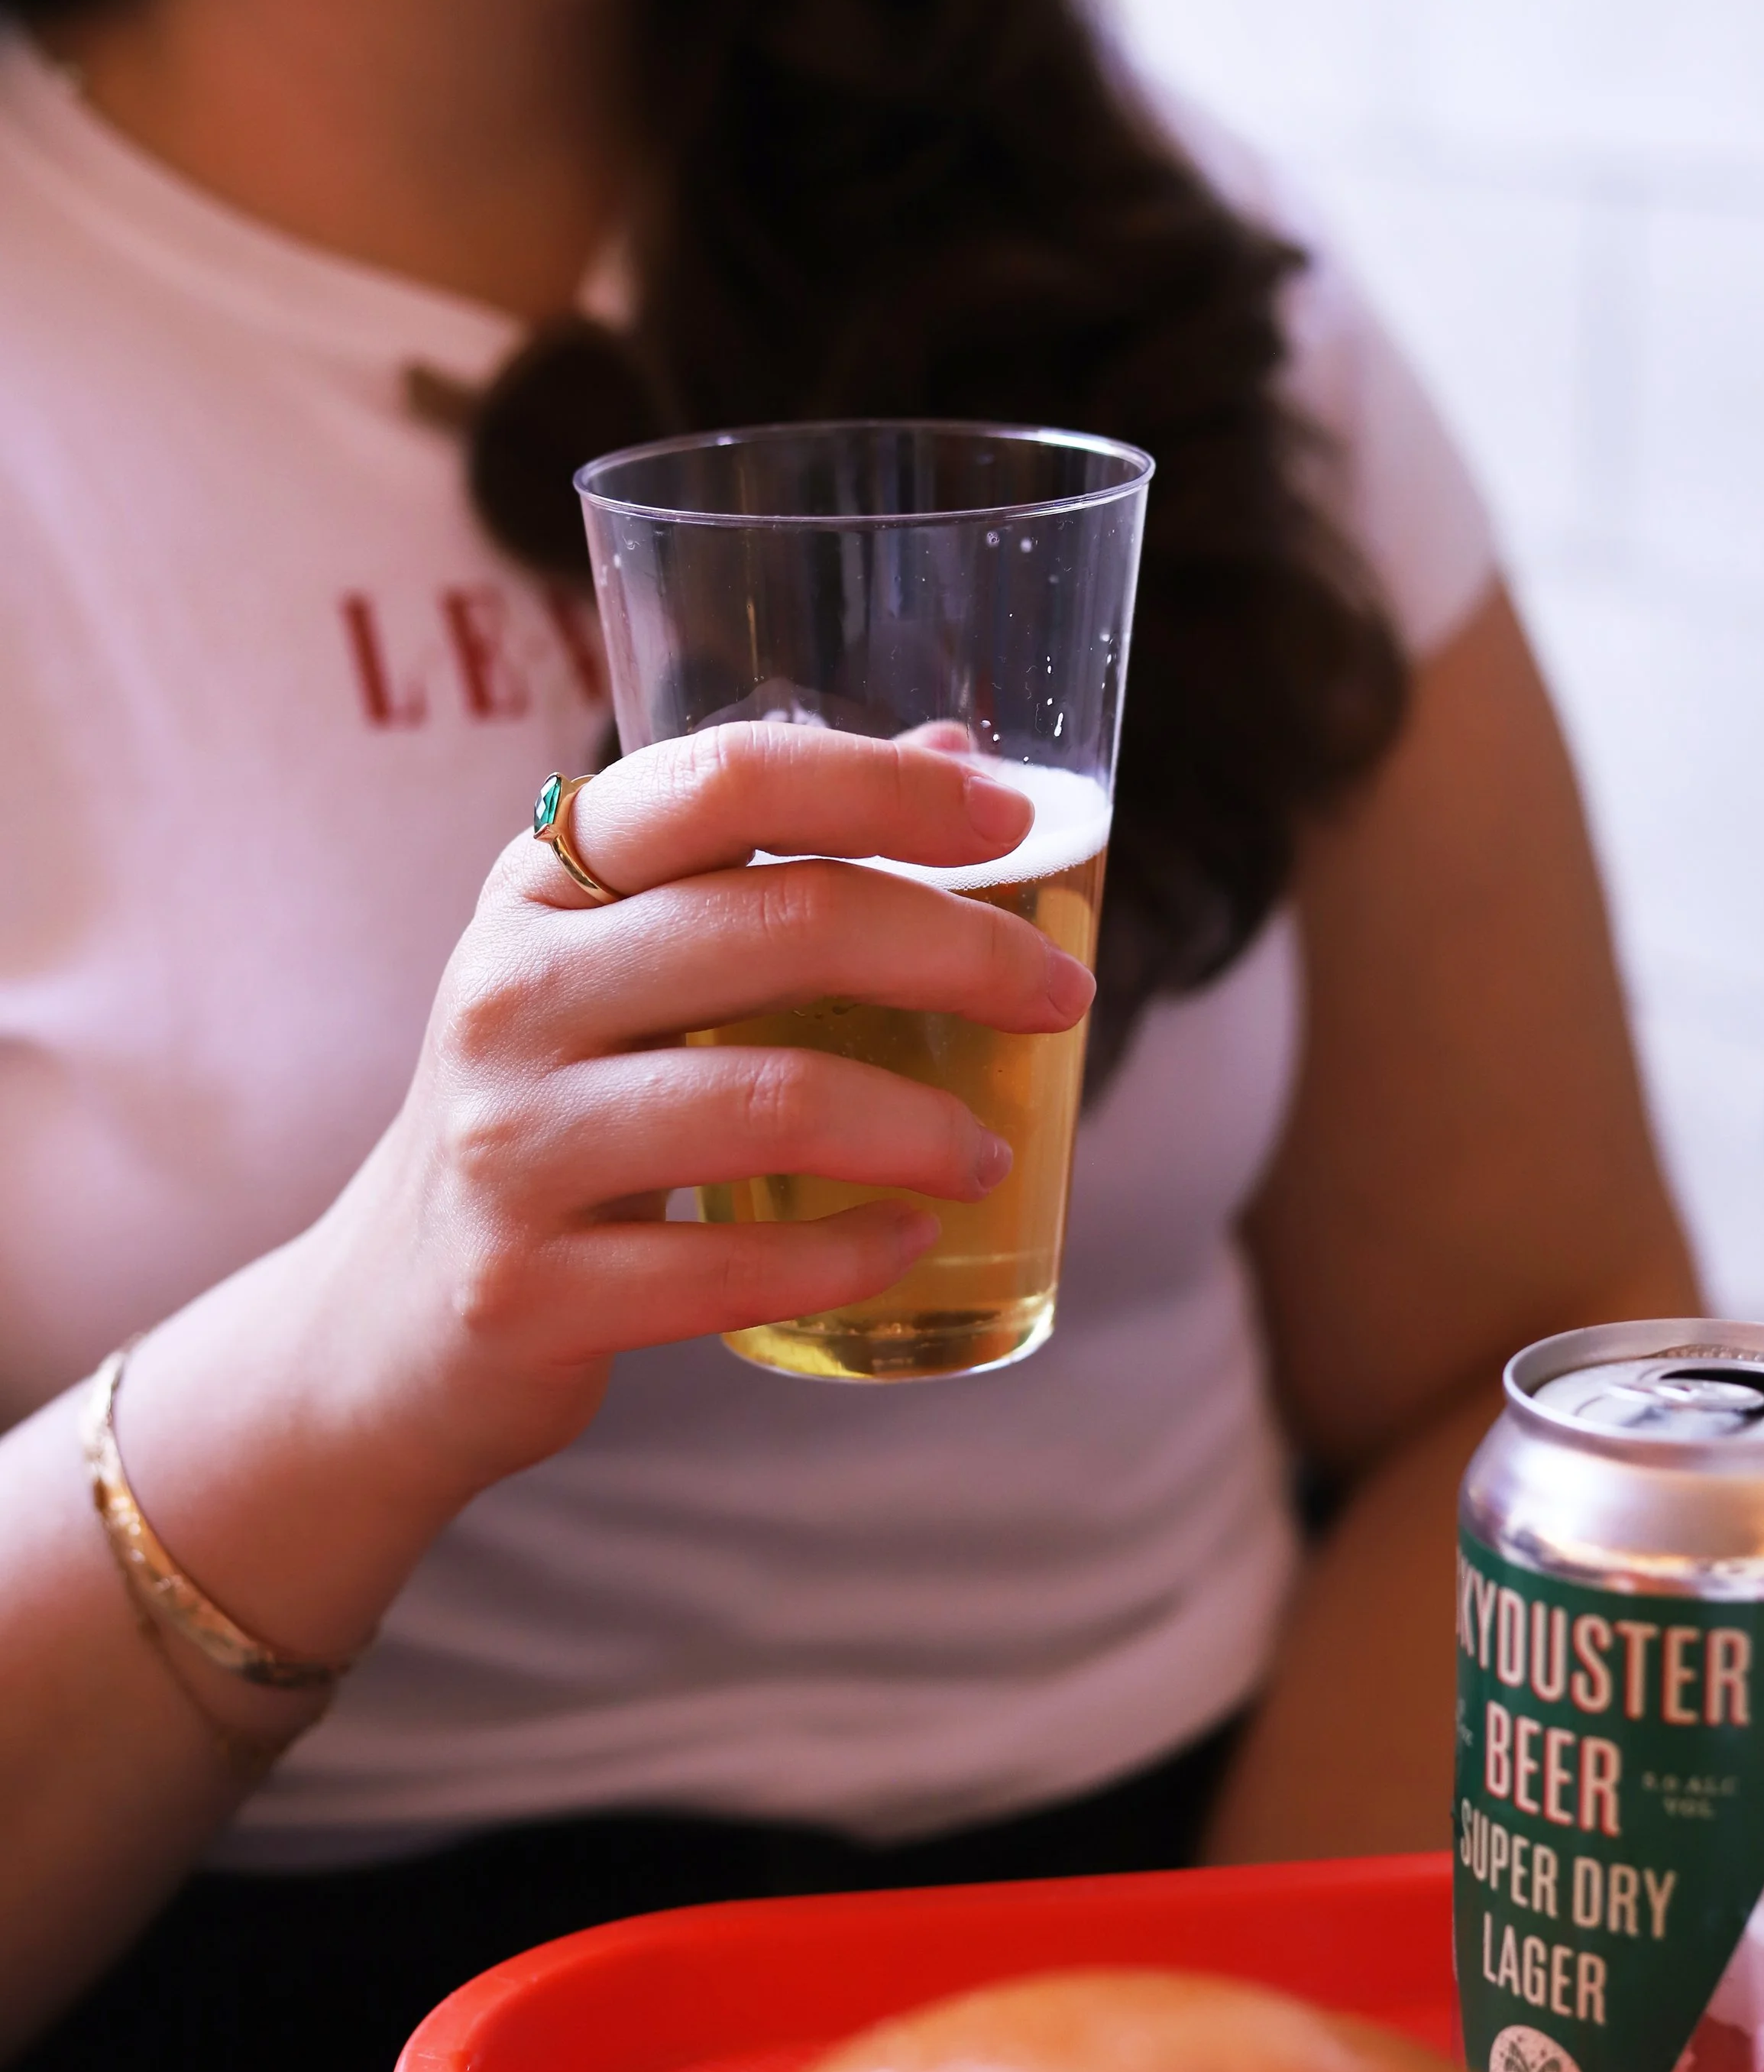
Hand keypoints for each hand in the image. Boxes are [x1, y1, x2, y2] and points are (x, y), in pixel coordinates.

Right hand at [315, 720, 1094, 1490]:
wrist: (393, 1319)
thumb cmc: (553, 1113)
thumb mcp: (617, 965)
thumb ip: (765, 865)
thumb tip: (960, 753)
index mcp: (540, 884)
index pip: (725, 779)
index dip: (886, 784)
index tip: (1012, 819)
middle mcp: (509, 991)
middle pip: (783, 926)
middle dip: (961, 953)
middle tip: (1062, 997)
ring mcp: (507, 1142)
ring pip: (773, 1098)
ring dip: (924, 1126)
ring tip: (991, 1151)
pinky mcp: (527, 1285)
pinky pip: (733, 1267)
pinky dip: (851, 1253)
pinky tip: (910, 1240)